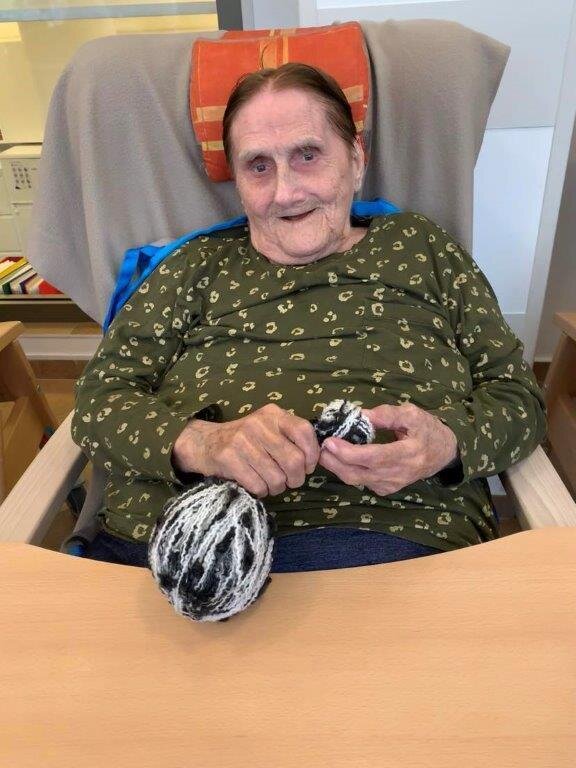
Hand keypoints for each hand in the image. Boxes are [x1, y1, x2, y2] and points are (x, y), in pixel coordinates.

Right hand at [172, 403, 319, 497]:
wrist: (204, 443)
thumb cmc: (244, 440)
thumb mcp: (268, 429)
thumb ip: (291, 437)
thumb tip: (319, 458)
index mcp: (273, 414)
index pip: (304, 431)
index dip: (312, 454)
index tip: (307, 466)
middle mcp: (259, 423)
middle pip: (294, 460)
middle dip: (296, 478)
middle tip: (290, 481)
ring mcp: (242, 440)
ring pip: (277, 477)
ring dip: (277, 488)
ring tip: (271, 484)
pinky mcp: (228, 457)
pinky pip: (258, 485)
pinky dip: (261, 492)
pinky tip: (256, 486)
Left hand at [318, 402, 457, 495]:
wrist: (443, 453)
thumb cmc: (427, 430)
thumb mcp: (411, 414)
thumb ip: (386, 414)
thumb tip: (359, 414)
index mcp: (409, 453)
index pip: (373, 457)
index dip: (349, 452)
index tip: (330, 441)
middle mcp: (399, 474)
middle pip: (359, 474)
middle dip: (335, 462)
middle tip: (320, 446)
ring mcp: (391, 485)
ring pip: (356, 480)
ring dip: (336, 466)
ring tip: (324, 450)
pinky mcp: (386, 489)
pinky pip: (361, 481)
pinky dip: (346, 470)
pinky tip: (338, 458)